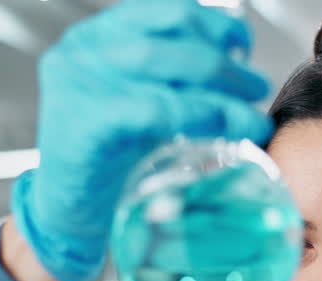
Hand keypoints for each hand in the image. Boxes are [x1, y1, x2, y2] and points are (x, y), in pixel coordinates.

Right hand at [11, 0, 274, 280]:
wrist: (66, 217)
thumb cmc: (106, 164)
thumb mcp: (137, 108)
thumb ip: (172, 83)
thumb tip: (240, 73)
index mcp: (96, 38)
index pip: (165, 11)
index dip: (213, 23)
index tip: (242, 44)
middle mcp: (82, 51)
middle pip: (170, 35)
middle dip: (224, 61)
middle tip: (255, 87)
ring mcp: (78, 82)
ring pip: (166, 66)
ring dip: (221, 91)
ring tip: (250, 114)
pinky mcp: (85, 121)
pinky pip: (155, 108)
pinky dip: (201, 116)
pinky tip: (227, 130)